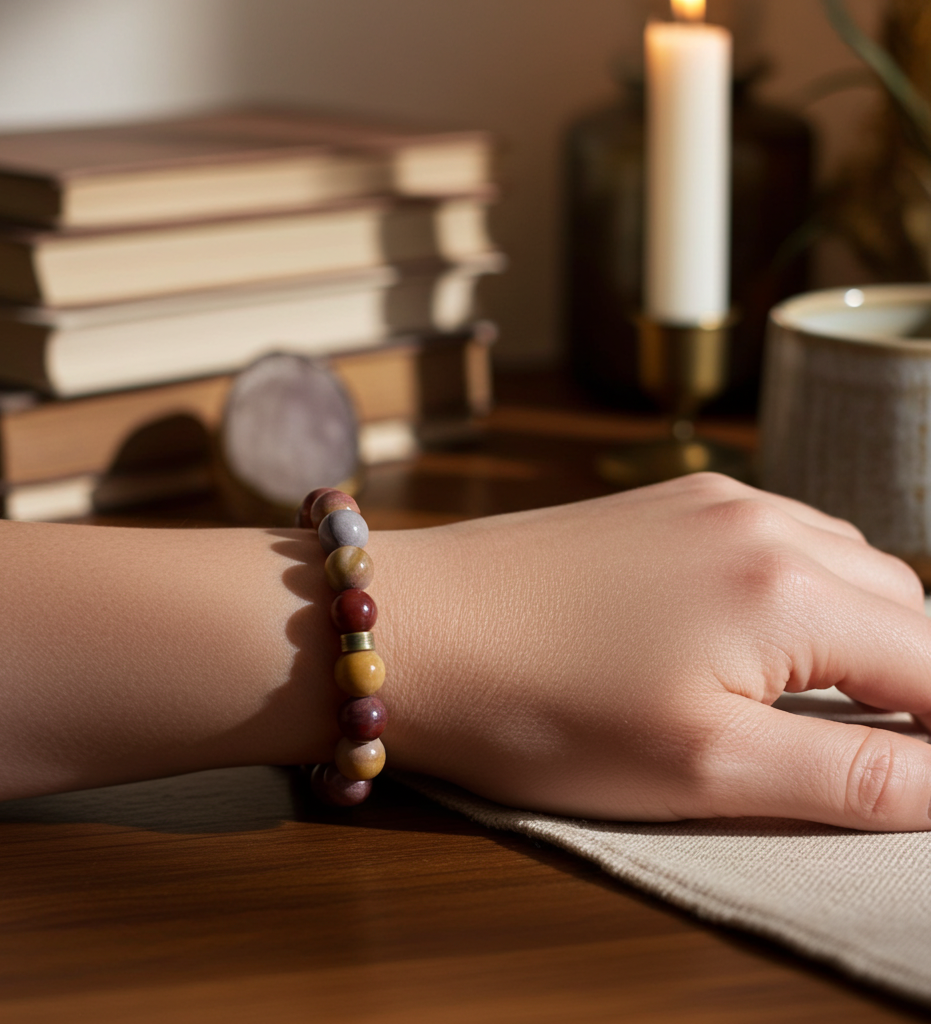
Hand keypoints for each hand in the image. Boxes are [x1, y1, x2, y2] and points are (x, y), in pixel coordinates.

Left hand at [377, 473, 930, 830]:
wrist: (409, 625)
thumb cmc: (538, 707)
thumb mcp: (701, 769)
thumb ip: (847, 775)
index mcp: (789, 590)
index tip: (924, 775)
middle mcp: (763, 522)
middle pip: (902, 606)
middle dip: (915, 679)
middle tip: (885, 749)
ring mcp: (709, 499)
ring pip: (843, 563)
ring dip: (861, 628)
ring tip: (833, 697)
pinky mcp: (662, 501)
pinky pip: (776, 535)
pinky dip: (800, 586)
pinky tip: (760, 629)